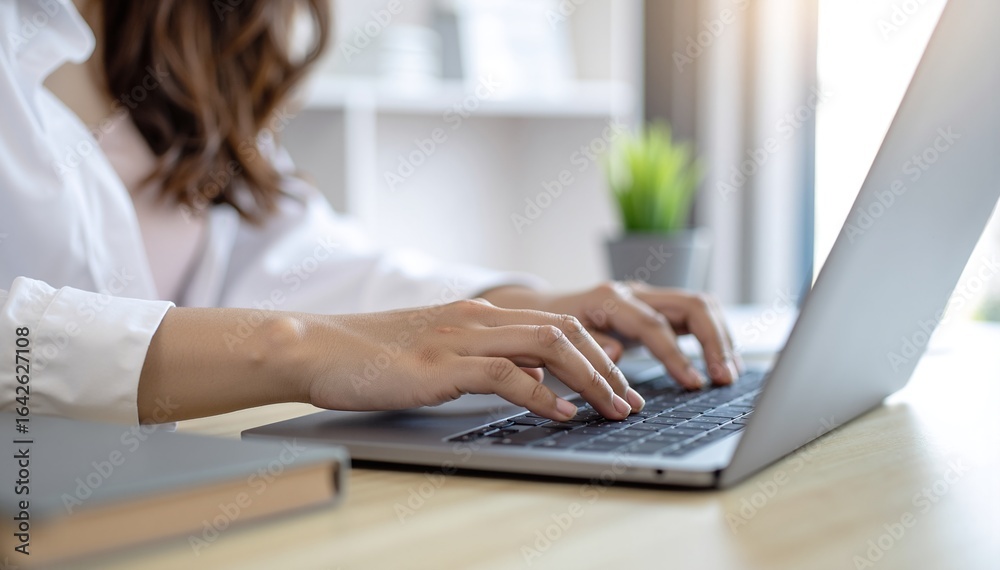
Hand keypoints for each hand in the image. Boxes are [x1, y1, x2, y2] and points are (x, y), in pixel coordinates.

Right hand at [302, 299, 643, 420]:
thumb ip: (491, 362)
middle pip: (565, 330)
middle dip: (607, 366)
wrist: (318, 346)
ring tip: (613, 408)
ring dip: (590, 378)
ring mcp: (461, 337)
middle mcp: (479, 318)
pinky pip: (507, 375)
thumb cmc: (374, 356)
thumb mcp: (443, 355)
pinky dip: (543, 396)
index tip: (620, 381)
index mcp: (481, 313)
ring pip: (547, 346)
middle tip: (631, 399)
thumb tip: (537, 383)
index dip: (597, 351)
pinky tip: (562, 415)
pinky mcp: (442, 364)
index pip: (556, 323)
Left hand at [481, 283, 741, 389]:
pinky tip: (721, 363)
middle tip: (724, 377)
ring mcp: (648, 297)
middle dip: (713, 341)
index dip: (676, 355)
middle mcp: (634, 292)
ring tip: (729, 373)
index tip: (694, 383)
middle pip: (691, 304)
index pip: (654, 324)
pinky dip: (712, 337)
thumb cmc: (545, 329)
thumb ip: (587, 344)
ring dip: (721, 338)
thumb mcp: (557, 339)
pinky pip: (694, 315)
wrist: (537, 310)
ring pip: (699, 306)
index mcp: (609, 299)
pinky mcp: (655, 308)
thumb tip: (618, 353)